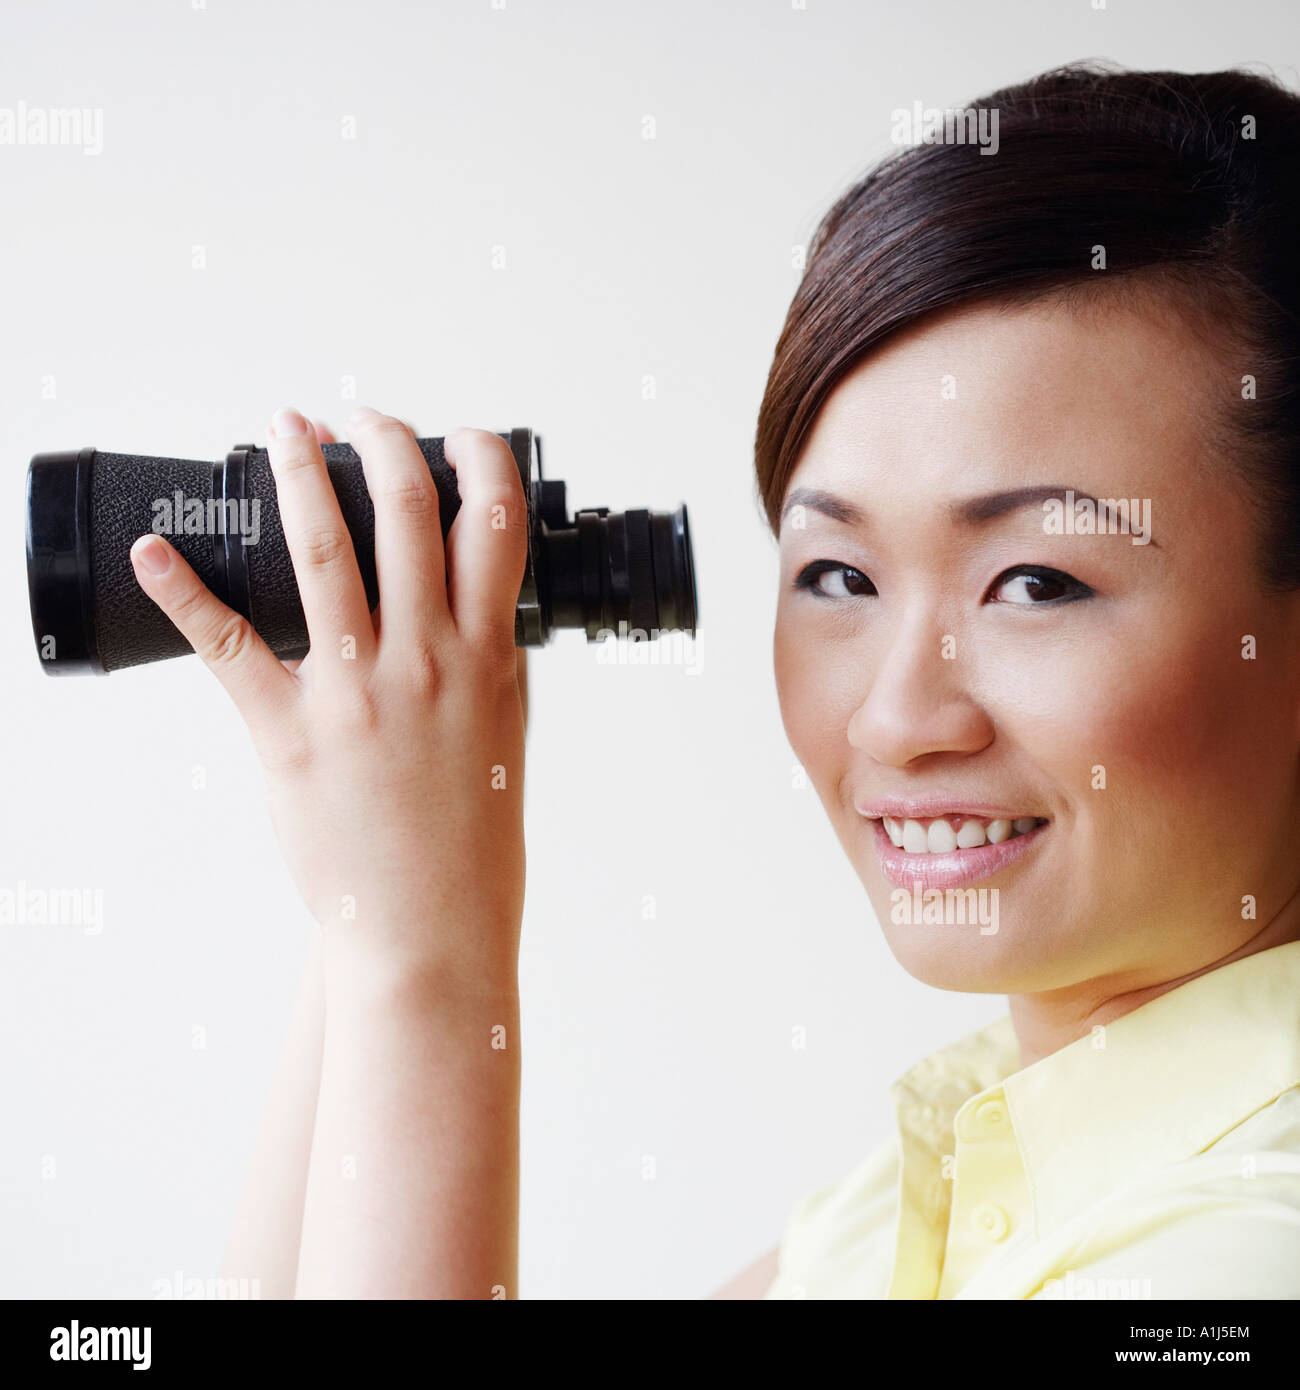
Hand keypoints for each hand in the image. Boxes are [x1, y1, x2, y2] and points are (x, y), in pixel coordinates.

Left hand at [129, 406, 528, 988]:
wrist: (431, 928)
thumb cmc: (472, 840)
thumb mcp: (504, 733)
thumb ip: (486, 659)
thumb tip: (468, 599)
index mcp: (489, 659)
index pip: (495, 524)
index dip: (478, 457)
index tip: (456, 434)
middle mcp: (429, 662)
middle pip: (406, 511)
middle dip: (379, 439)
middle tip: (358, 415)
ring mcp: (358, 694)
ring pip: (324, 551)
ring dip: (298, 475)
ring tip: (283, 429)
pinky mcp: (292, 734)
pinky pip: (230, 648)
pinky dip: (185, 592)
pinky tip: (155, 552)